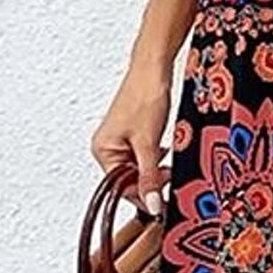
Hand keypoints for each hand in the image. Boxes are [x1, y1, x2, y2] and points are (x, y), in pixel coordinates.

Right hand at [90, 58, 172, 214]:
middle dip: (150, 181)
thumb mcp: (149, 144)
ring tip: (167, 160)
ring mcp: (119, 140)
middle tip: (169, 177)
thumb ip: (150, 177)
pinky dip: (155, 158)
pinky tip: (164, 150)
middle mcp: (107, 147)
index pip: (121, 188)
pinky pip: (143, 156)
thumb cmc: (144, 95)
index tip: (162, 203)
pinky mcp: (132, 134)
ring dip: (155, 169)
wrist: (153, 68)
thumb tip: (151, 204)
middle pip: (129, 180)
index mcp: (103, 151)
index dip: (143, 196)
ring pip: (139, 169)